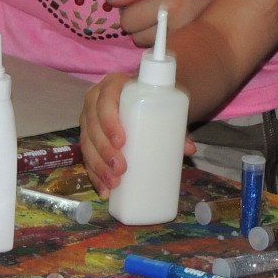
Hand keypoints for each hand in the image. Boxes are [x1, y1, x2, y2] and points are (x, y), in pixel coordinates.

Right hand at [80, 71, 196, 195]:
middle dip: (104, 151)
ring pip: (87, 143)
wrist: (145, 98)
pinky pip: (87, 156)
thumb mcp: (164, 105)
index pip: (106, 101)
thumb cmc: (153, 99)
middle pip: (94, 126)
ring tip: (114, 183)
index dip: (109, 121)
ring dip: (98, 166)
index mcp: (114, 86)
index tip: (121, 142)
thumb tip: (190, 149)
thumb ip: (175, 125)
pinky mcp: (89, 138)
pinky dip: (95, 175)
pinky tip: (105, 191)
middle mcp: (96, 101)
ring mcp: (90, 120)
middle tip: (121, 169)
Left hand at [110, 0, 260, 46]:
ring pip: (149, 47)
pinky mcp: (195, 44)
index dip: (126, 9)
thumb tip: (110, 0)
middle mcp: (176, 26)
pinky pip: (166, 50)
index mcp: (167, 3)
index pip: (128, 20)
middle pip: (136, 37)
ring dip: (148, 33)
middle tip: (149, 5)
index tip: (135, 0)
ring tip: (163, 14)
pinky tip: (173, 24)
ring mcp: (186, 39)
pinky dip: (163, 40)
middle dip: (136, 22)